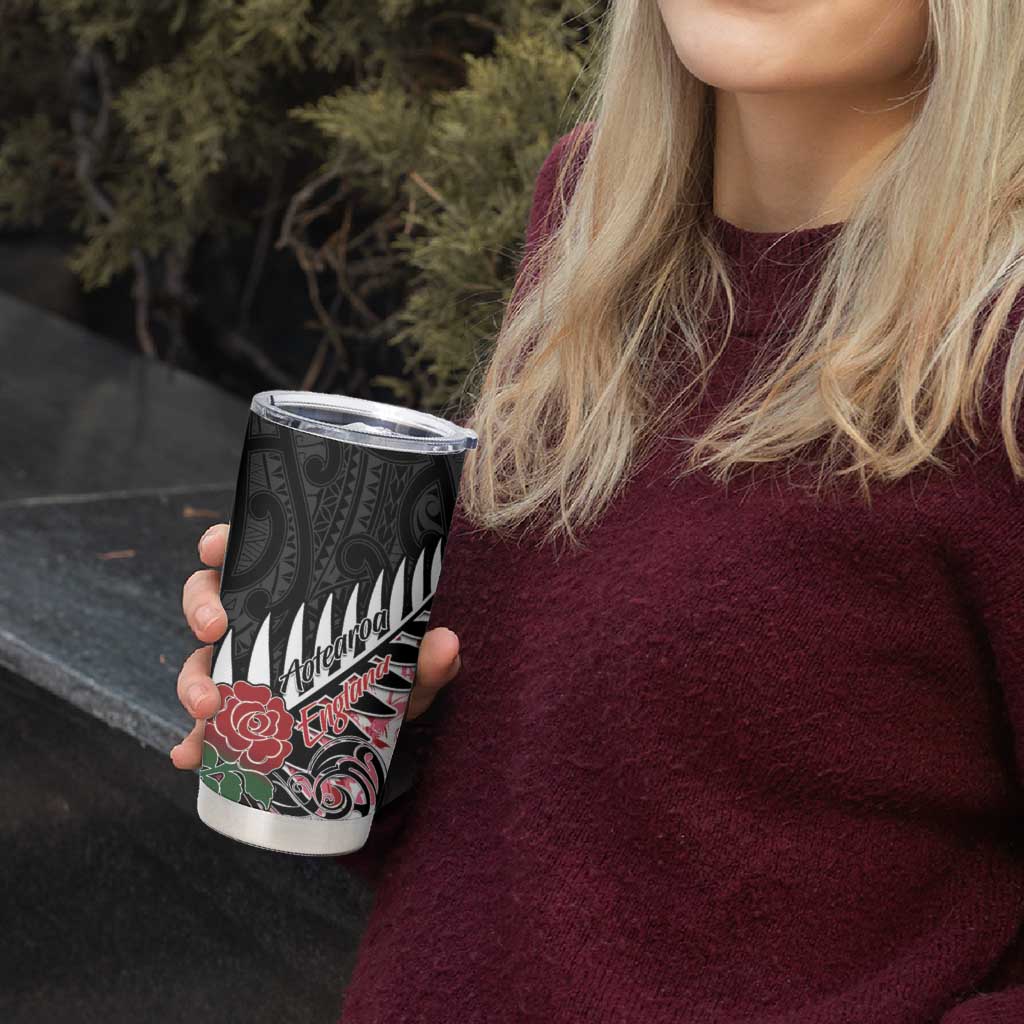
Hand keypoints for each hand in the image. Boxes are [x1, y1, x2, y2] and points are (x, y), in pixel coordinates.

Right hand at [169, 523, 461, 768]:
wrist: (378, 730)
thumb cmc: (385, 675)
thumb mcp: (407, 667)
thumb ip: (426, 658)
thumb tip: (447, 644)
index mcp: (290, 590)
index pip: (248, 553)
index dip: (222, 542)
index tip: (216, 546)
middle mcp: (257, 621)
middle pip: (207, 598)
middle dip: (200, 610)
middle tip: (215, 630)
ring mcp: (241, 666)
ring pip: (198, 660)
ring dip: (193, 681)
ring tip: (208, 708)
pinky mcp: (237, 714)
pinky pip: (204, 725)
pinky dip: (192, 741)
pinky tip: (189, 756)